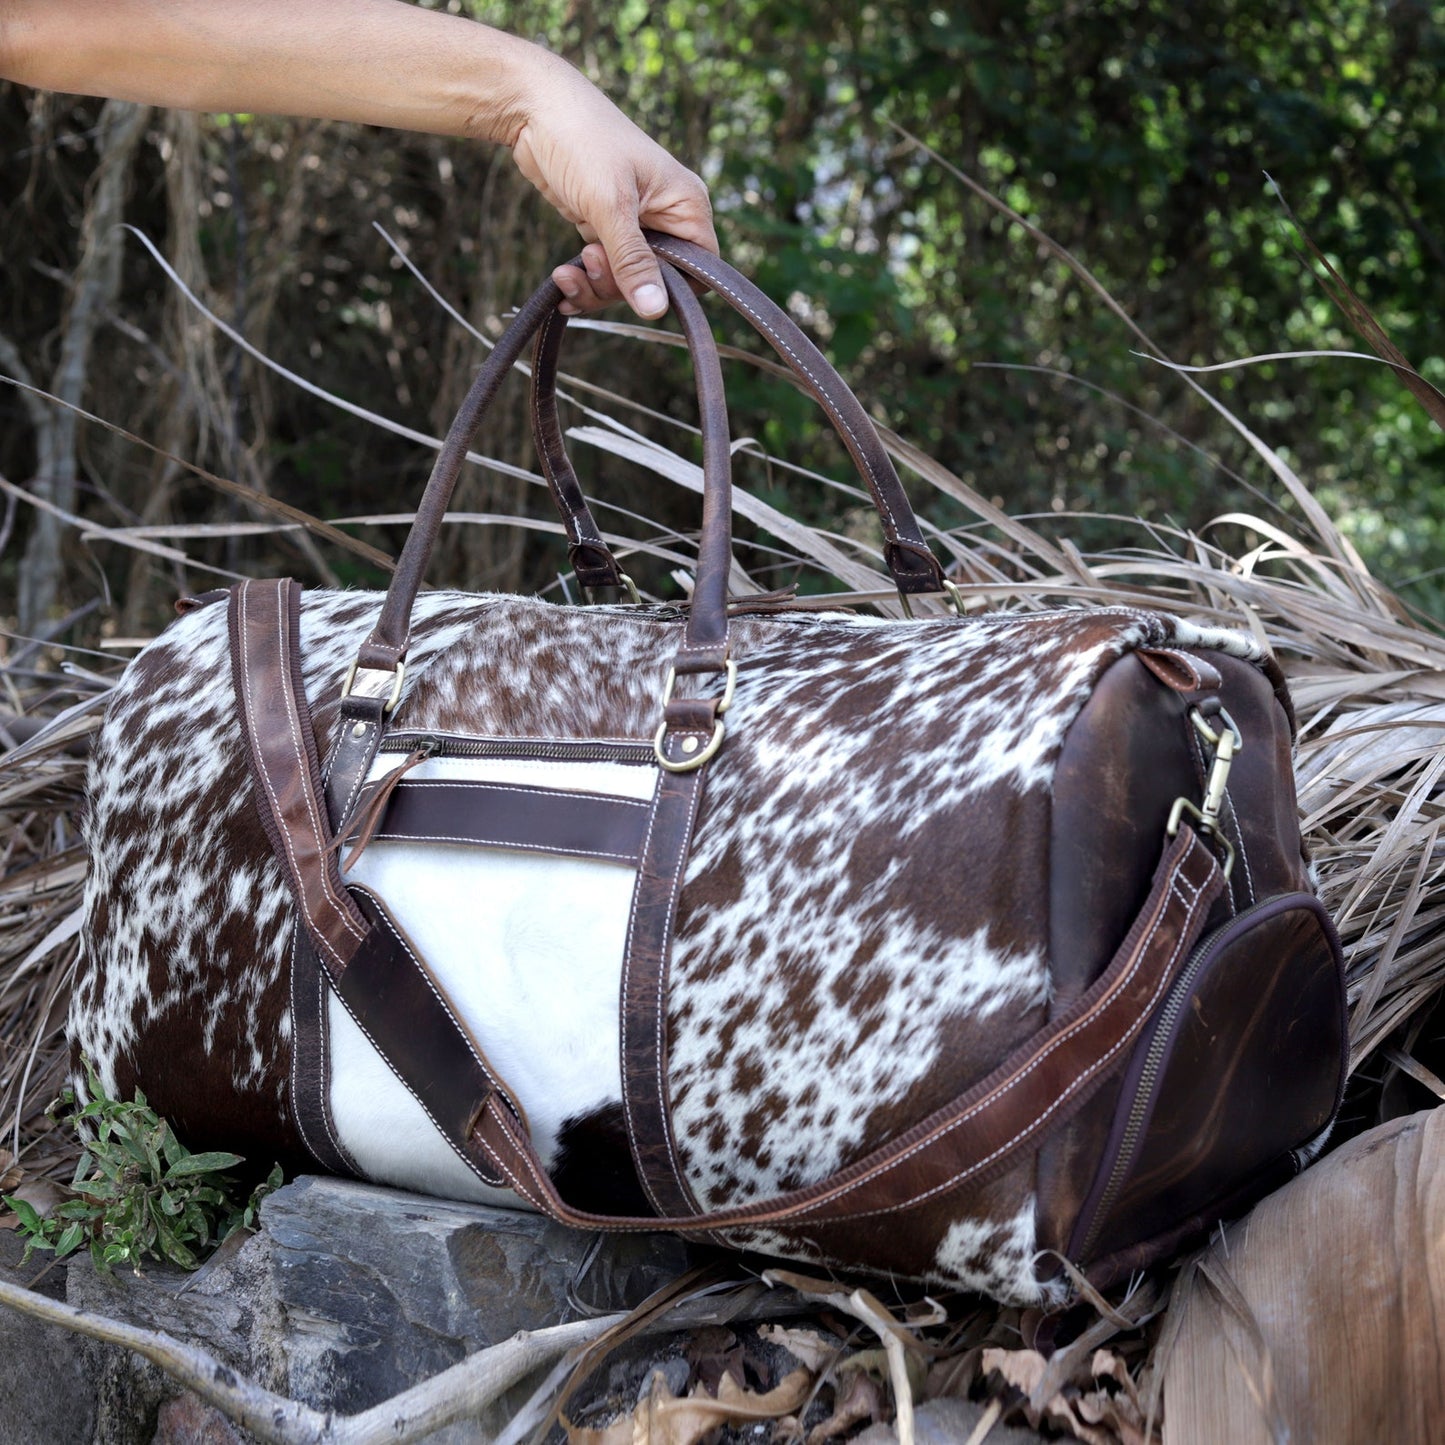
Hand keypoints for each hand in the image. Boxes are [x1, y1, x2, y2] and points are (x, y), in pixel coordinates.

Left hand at [508, 56, 716, 319]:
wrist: (533, 109)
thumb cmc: (582, 140)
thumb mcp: (610, 205)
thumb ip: (632, 261)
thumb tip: (656, 310)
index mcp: (685, 205)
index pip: (701, 269)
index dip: (674, 289)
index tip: (638, 288)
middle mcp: (666, 217)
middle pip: (658, 282)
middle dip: (620, 285)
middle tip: (591, 261)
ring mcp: (634, 224)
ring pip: (627, 281)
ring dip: (595, 285)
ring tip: (567, 271)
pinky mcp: (604, 227)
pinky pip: (603, 270)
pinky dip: (583, 281)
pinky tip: (562, 283)